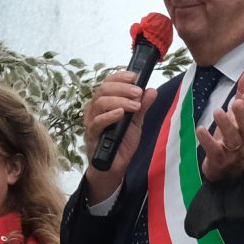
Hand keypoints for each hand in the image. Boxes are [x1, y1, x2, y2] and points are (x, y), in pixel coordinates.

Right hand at [81, 69, 147, 200]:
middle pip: (103, 90)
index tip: (135, 76)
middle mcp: (94, 109)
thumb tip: (151, 90)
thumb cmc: (121, 142)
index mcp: (104, 102)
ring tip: (134, 106)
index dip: (120, 77)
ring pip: (99, 103)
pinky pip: (97, 122)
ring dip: (119, 101)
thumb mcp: (136, 122)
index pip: (108, 83)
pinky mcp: (91, 136)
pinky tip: (121, 114)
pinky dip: (109, 116)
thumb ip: (142, 107)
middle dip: (122, 88)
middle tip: (138, 92)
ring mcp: (91, 122)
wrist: (114, 166)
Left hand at [197, 70, 243, 178]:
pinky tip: (200, 130)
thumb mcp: (240, 114)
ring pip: (233, 140)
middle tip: (237, 102)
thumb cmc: (236, 135)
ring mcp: (233, 152)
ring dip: (225, 125)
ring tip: (217, 111)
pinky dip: (207, 141)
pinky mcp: (219, 160)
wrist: (230, 170)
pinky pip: (215, 151)